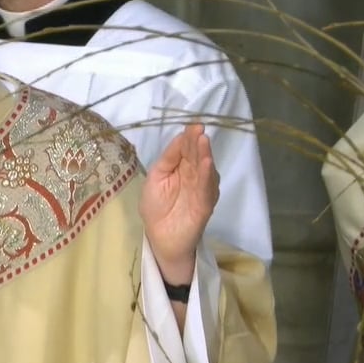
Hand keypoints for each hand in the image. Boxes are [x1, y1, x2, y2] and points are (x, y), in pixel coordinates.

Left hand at [140, 124, 218, 285]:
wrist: (160, 237)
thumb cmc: (155, 207)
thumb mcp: (156, 178)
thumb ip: (168, 159)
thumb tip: (180, 137)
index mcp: (181, 166)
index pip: (187, 148)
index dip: (189, 137)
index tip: (193, 125)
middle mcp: (194, 175)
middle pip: (197, 155)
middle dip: (198, 142)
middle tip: (199, 130)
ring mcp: (202, 188)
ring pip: (205, 169)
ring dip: (205, 155)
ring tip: (203, 142)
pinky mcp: (206, 203)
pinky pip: (208, 188)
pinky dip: (208, 175)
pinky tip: (207, 164)